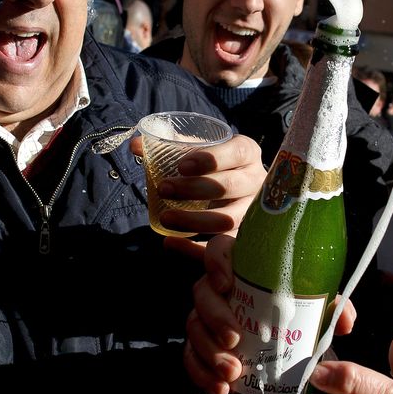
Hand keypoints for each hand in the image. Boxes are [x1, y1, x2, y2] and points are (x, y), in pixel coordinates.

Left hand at [131, 133, 264, 244]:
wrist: (232, 191)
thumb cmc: (210, 167)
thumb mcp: (195, 152)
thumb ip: (167, 146)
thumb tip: (135, 145)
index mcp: (247, 153)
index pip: (238, 152)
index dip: (212, 158)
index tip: (182, 165)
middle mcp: (256, 181)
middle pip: (231, 186)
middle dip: (194, 188)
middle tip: (163, 188)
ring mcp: (254, 211)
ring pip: (229, 219)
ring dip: (194, 220)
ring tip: (165, 217)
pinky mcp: (245, 237)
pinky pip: (223, 247)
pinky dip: (196, 248)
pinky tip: (170, 242)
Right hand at [182, 235, 355, 393]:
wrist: (287, 338)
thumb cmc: (299, 309)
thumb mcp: (316, 303)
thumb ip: (332, 306)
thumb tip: (345, 321)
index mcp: (243, 266)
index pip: (219, 249)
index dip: (216, 262)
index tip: (228, 284)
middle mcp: (218, 287)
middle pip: (202, 292)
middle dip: (216, 318)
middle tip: (235, 340)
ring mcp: (206, 315)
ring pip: (193, 326)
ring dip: (209, 352)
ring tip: (232, 373)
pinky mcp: (201, 344)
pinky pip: (190, 356)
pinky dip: (202, 374)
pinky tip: (221, 389)